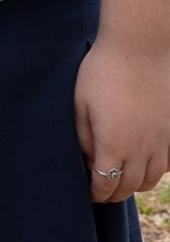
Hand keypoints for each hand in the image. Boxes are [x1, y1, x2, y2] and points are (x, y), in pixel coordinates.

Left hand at [74, 36, 169, 202]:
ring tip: (122, 179)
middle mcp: (140, 149)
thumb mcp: (81, 104)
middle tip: (102, 190)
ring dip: (135, 185)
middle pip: (129, 187)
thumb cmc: (103, 71)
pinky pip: (167, 164)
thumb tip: (89, 160)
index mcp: (113, 145)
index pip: (105, 184)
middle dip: (113, 193)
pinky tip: (144, 163)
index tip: (88, 193)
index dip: (95, 194)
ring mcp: (160, 141)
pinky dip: (155, 171)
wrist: (139, 47)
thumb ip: (84, 137)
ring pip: (151, 180)